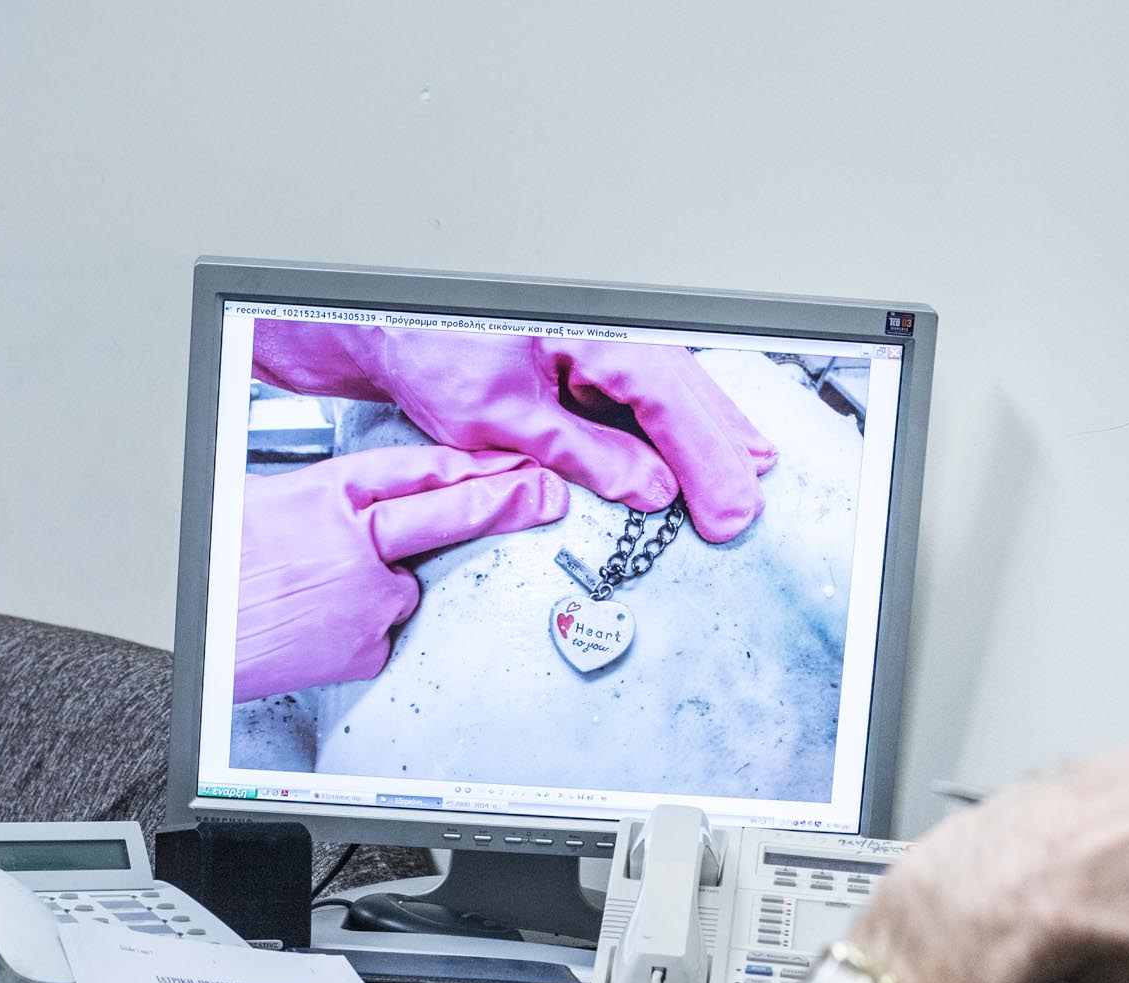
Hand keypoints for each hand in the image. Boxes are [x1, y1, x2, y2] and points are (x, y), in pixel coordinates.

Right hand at [233, 445, 565, 701]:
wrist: (202, 643)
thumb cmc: (220, 573)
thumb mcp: (261, 505)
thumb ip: (320, 500)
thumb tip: (354, 499)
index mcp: (324, 496)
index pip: (416, 470)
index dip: (471, 464)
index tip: (512, 462)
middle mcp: (354, 543)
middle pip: (446, 514)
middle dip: (504, 502)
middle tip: (546, 495)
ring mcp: (368, 598)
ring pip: (405, 586)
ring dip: (379, 591)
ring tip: (318, 601)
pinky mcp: (371, 648)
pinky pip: (385, 633)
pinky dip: (363, 632)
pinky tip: (322, 632)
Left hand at [252, 322, 776, 542]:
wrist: (384, 332)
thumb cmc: (430, 351)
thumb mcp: (502, 419)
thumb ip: (581, 453)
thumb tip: (646, 488)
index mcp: (586, 328)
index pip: (667, 396)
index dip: (705, 458)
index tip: (726, 508)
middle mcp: (599, 326)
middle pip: (684, 387)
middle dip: (721, 448)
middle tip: (743, 510)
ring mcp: (595, 337)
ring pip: (672, 387)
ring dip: (708, 436)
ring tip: (744, 477)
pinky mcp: (584, 356)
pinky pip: (644, 390)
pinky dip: (673, 424)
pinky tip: (692, 453)